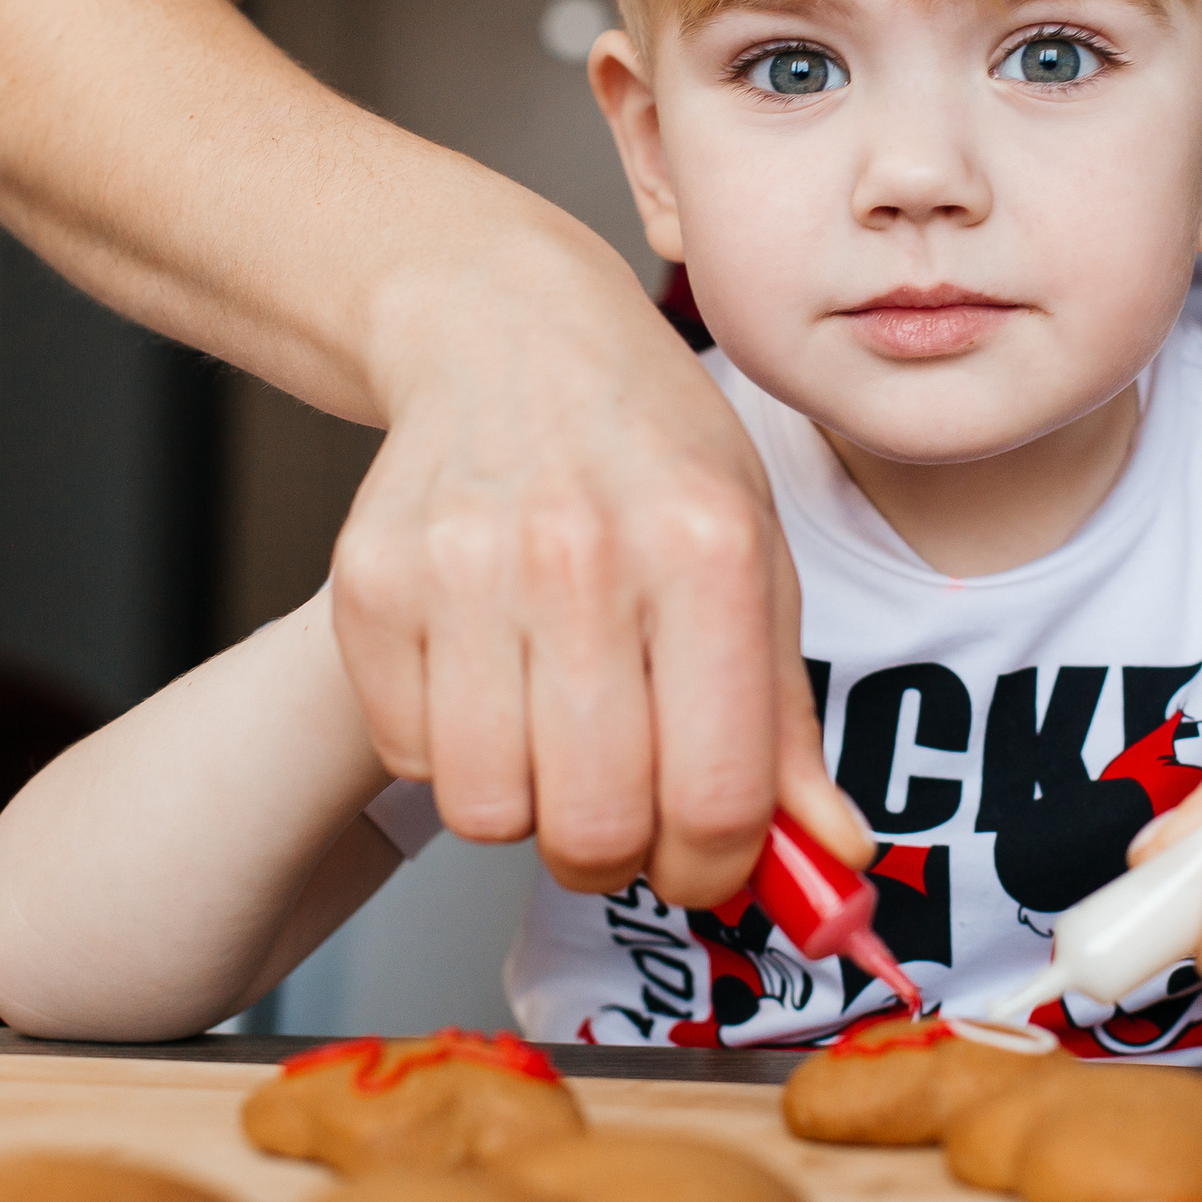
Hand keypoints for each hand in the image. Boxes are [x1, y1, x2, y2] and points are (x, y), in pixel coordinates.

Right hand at [327, 225, 869, 905]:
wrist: (507, 330)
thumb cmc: (651, 455)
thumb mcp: (756, 557)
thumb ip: (785, 721)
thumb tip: (831, 863)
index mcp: (710, 550)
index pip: (718, 796)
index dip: (717, 871)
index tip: (707, 864)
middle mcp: (584, 553)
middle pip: (595, 826)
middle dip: (618, 855)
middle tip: (625, 811)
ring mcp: (464, 564)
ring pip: (489, 810)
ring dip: (529, 805)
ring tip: (555, 733)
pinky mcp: (371, 579)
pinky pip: (410, 754)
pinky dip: (452, 749)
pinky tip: (490, 676)